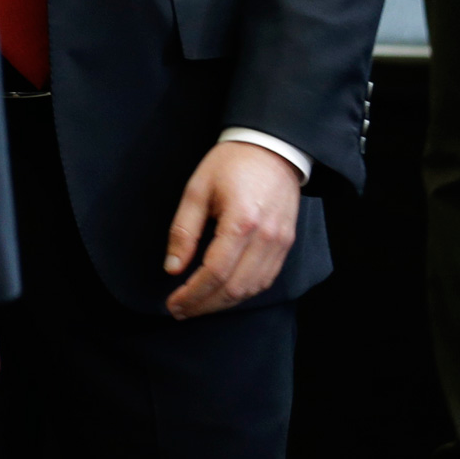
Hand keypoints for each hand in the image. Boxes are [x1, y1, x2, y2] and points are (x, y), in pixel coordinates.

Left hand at [163, 141, 301, 318]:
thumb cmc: (231, 163)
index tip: (173, 303)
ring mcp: (280, 244)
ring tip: (197, 306)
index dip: (193, 293)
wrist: (271, 148)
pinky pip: (265, 280)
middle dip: (205, 304)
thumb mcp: (196, 189)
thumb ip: (184, 230)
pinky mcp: (286, 245)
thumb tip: (172, 266)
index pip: (215, 272)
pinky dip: (243, 293)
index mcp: (241, 221)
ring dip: (223, 303)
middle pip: (235, 288)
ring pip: (252, 289)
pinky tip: (223, 294)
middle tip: (180, 311)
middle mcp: (266, 238)